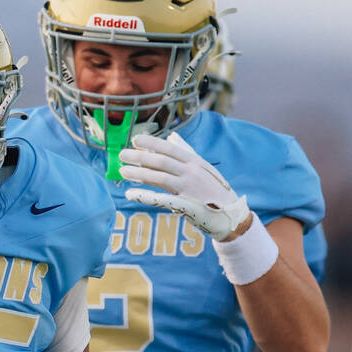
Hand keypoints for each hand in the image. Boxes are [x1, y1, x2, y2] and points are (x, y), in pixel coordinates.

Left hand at [120, 132, 251, 240]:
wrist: (230, 214)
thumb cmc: (213, 189)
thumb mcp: (202, 168)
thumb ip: (186, 152)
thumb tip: (171, 137)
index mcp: (195, 161)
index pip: (170, 149)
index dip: (152, 143)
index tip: (135, 139)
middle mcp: (192, 172)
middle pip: (162, 162)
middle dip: (140, 157)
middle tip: (122, 154)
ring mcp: (189, 189)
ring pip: (160, 178)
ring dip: (139, 173)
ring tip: (123, 171)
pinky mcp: (185, 205)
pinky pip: (161, 199)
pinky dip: (144, 195)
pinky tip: (130, 193)